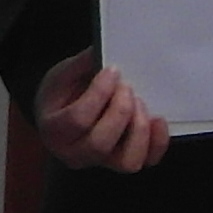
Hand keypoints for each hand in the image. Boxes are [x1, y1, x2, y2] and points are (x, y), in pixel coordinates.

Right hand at [31, 49, 169, 172]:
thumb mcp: (62, 75)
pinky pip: (146, 161)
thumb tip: (102, 50)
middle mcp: (75, 153)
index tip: (112, 71)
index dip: (99, 93)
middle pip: (101, 143)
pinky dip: (158, 142)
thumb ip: (80, 65)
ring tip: (140, 103)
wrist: (61, 115)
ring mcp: (101, 162)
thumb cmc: (61, 96)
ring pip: (127, 161)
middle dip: (120, 111)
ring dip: (139, 130)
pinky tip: (157, 119)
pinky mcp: (122, 161)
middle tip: (127, 87)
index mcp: (54, 130)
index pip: (78, 119)